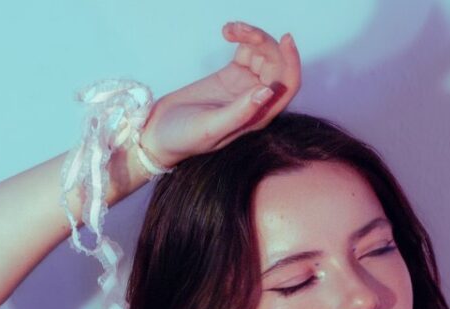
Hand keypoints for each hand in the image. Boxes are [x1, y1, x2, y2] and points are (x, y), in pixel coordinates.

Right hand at [138, 21, 301, 167]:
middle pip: (276, 64)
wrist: (158, 132)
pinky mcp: (232, 74)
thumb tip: (267, 91)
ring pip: (263, 54)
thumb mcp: (211, 128)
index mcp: (259, 116)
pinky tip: (227, 31)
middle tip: (239, 32)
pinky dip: (241, 37)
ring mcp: (245, 86)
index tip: (284, 39)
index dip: (291, 62)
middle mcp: (257, 100)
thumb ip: (240, 112)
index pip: (287, 86)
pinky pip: (247, 50)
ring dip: (252, 36)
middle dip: (264, 43)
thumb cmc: (183, 138)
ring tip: (230, 29)